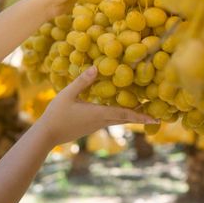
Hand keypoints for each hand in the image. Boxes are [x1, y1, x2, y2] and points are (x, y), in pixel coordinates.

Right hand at [35, 66, 158, 146]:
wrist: (47, 135)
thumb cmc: (56, 115)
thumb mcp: (67, 94)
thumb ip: (82, 81)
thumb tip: (96, 67)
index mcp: (98, 113)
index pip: (124, 114)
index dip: (141, 115)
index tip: (155, 117)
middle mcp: (101, 121)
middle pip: (125, 118)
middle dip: (141, 116)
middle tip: (156, 113)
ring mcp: (96, 125)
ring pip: (118, 119)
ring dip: (131, 115)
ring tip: (142, 109)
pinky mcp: (91, 126)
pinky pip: (110, 120)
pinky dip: (119, 115)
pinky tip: (118, 109)